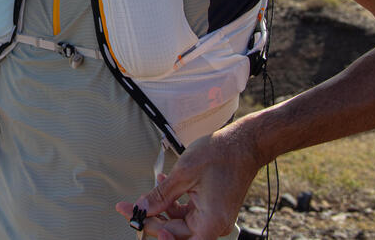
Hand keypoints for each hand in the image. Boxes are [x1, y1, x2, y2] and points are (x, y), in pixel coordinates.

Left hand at [116, 123, 261, 239]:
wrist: (244, 144)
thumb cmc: (220, 155)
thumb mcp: (183, 174)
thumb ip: (161, 196)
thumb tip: (141, 209)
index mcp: (210, 223)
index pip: (173, 237)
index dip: (150, 228)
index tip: (131, 216)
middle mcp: (215, 226)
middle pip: (176, 233)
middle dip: (153, 218)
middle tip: (130, 206)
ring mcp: (214, 218)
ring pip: (180, 223)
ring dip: (163, 208)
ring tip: (149, 189)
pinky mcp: (213, 209)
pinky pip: (189, 212)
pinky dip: (175, 202)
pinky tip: (164, 183)